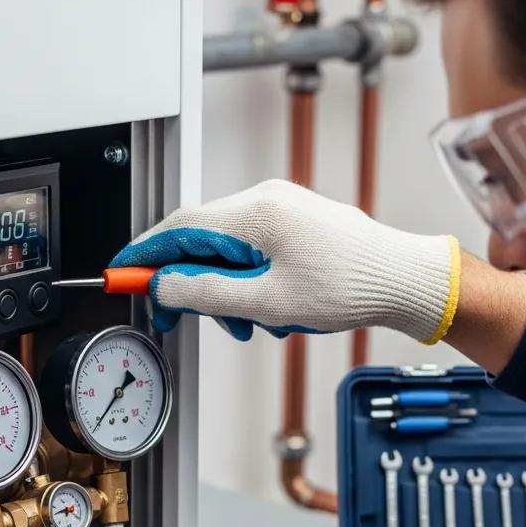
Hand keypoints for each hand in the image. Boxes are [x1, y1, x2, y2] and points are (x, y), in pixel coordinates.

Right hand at [110, 178, 461, 343]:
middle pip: (199, 240)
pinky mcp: (296, 225)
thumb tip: (164, 285)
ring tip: (250, 325)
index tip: (120, 275)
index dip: (143, 255)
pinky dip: (250, 285)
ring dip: (225, 292)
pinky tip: (272, 313)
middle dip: (190, 284)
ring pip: (227, 252)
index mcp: (254, 214)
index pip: (177, 228)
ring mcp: (282, 211)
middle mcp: (265, 201)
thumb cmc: (350, 287)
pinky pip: (254, 254)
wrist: (404, 281)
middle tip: (182, 319)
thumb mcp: (266, 302)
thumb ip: (206, 292)